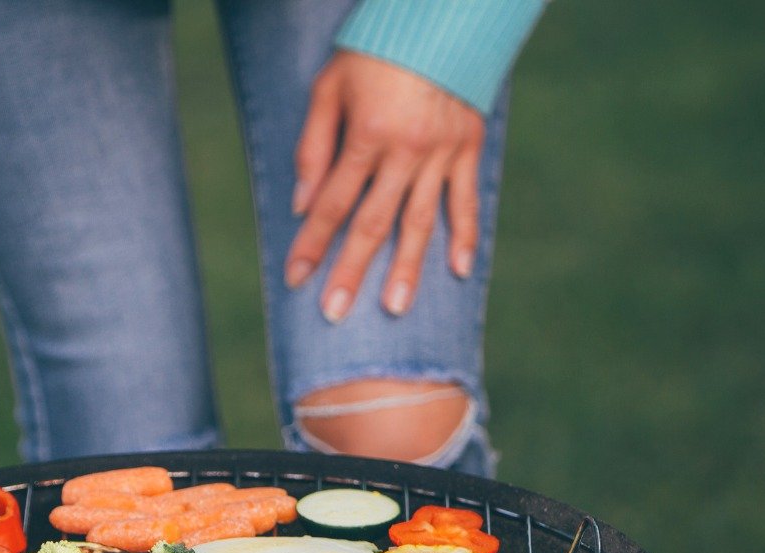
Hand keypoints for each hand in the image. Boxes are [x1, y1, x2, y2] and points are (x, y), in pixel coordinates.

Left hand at [285, 52, 485, 321]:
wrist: (441, 16)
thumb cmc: (375, 51)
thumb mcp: (328, 87)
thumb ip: (313, 147)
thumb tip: (301, 203)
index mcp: (366, 136)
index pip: (332, 203)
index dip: (311, 242)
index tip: (296, 277)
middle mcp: (405, 150)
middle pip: (372, 223)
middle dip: (351, 271)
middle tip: (335, 312)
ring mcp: (442, 152)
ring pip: (419, 220)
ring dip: (406, 268)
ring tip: (394, 307)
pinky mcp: (468, 146)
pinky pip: (466, 199)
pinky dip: (465, 235)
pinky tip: (458, 270)